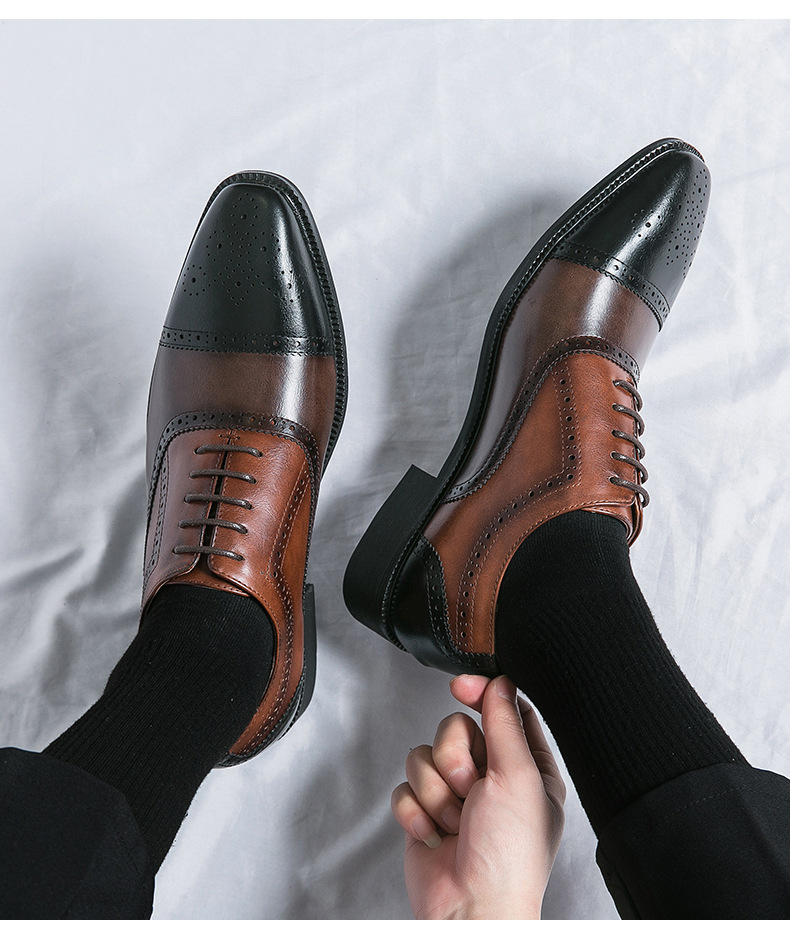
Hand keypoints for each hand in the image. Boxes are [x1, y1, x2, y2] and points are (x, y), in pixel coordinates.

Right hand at [391, 675, 564, 918]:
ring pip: (425, 755)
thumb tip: (499, 684)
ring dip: (436, 790)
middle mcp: (492, 777)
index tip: (461, 686)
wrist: (471, 909)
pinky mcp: (424, 812)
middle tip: (470, 789)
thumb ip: (505, 724)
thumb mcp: (519, 778)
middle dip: (456, 759)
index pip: (503, 710)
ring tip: (455, 820)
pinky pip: (404, 786)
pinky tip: (434, 833)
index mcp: (526, 767)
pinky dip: (415, 811)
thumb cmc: (509, 858)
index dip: (481, 693)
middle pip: (455, 729)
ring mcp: (455, 795)